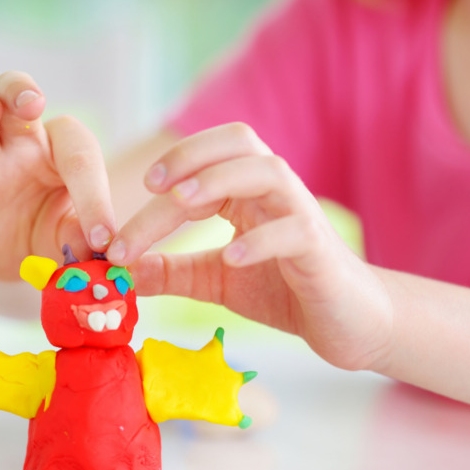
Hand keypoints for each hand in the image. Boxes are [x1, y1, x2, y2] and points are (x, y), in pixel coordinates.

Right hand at [0, 71, 115, 280]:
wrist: (18, 261)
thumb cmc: (55, 235)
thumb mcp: (75, 239)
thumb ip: (83, 237)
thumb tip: (95, 246)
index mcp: (60, 150)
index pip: (77, 153)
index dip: (94, 195)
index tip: (102, 237)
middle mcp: (19, 144)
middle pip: (12, 93)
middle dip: (19, 89)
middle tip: (31, 102)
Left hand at [107, 123, 392, 370]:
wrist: (346, 323)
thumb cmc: (283, 290)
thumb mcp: (214, 280)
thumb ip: (172, 272)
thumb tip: (122, 272)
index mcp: (247, 192)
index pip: (206, 161)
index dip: (172, 165)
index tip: (139, 190)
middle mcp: (275, 192)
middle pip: (237, 147)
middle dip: (191, 157)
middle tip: (152, 185)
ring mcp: (302, 216)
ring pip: (269, 172)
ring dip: (222, 180)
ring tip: (182, 203)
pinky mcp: (320, 251)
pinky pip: (294, 231)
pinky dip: (260, 239)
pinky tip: (231, 256)